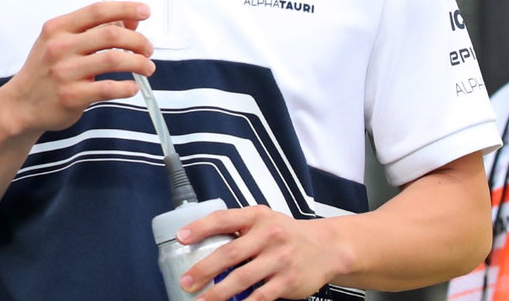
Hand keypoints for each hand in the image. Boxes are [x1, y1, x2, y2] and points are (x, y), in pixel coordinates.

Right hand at [0, 1, 151, 135]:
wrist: (21, 104)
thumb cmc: (46, 70)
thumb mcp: (60, 42)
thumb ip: (92, 30)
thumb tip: (130, 22)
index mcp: (58, 28)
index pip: (97, 11)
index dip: (125, 9)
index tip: (144, 11)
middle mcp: (60, 47)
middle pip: (111, 35)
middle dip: (138, 41)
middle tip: (148, 49)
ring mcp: (65, 72)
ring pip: (114, 60)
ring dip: (138, 63)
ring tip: (147, 68)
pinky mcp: (71, 96)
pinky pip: (109, 88)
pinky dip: (127, 87)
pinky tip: (131, 87)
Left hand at [180, 206, 343, 300]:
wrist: (327, 247)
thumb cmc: (287, 233)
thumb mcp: (263, 219)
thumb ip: (237, 226)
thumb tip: (201, 239)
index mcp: (257, 217)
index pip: (223, 219)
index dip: (200, 228)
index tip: (181, 238)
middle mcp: (268, 236)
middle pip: (229, 253)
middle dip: (203, 269)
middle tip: (186, 281)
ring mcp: (279, 259)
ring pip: (241, 278)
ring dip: (218, 293)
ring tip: (201, 300)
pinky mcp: (288, 281)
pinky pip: (260, 296)